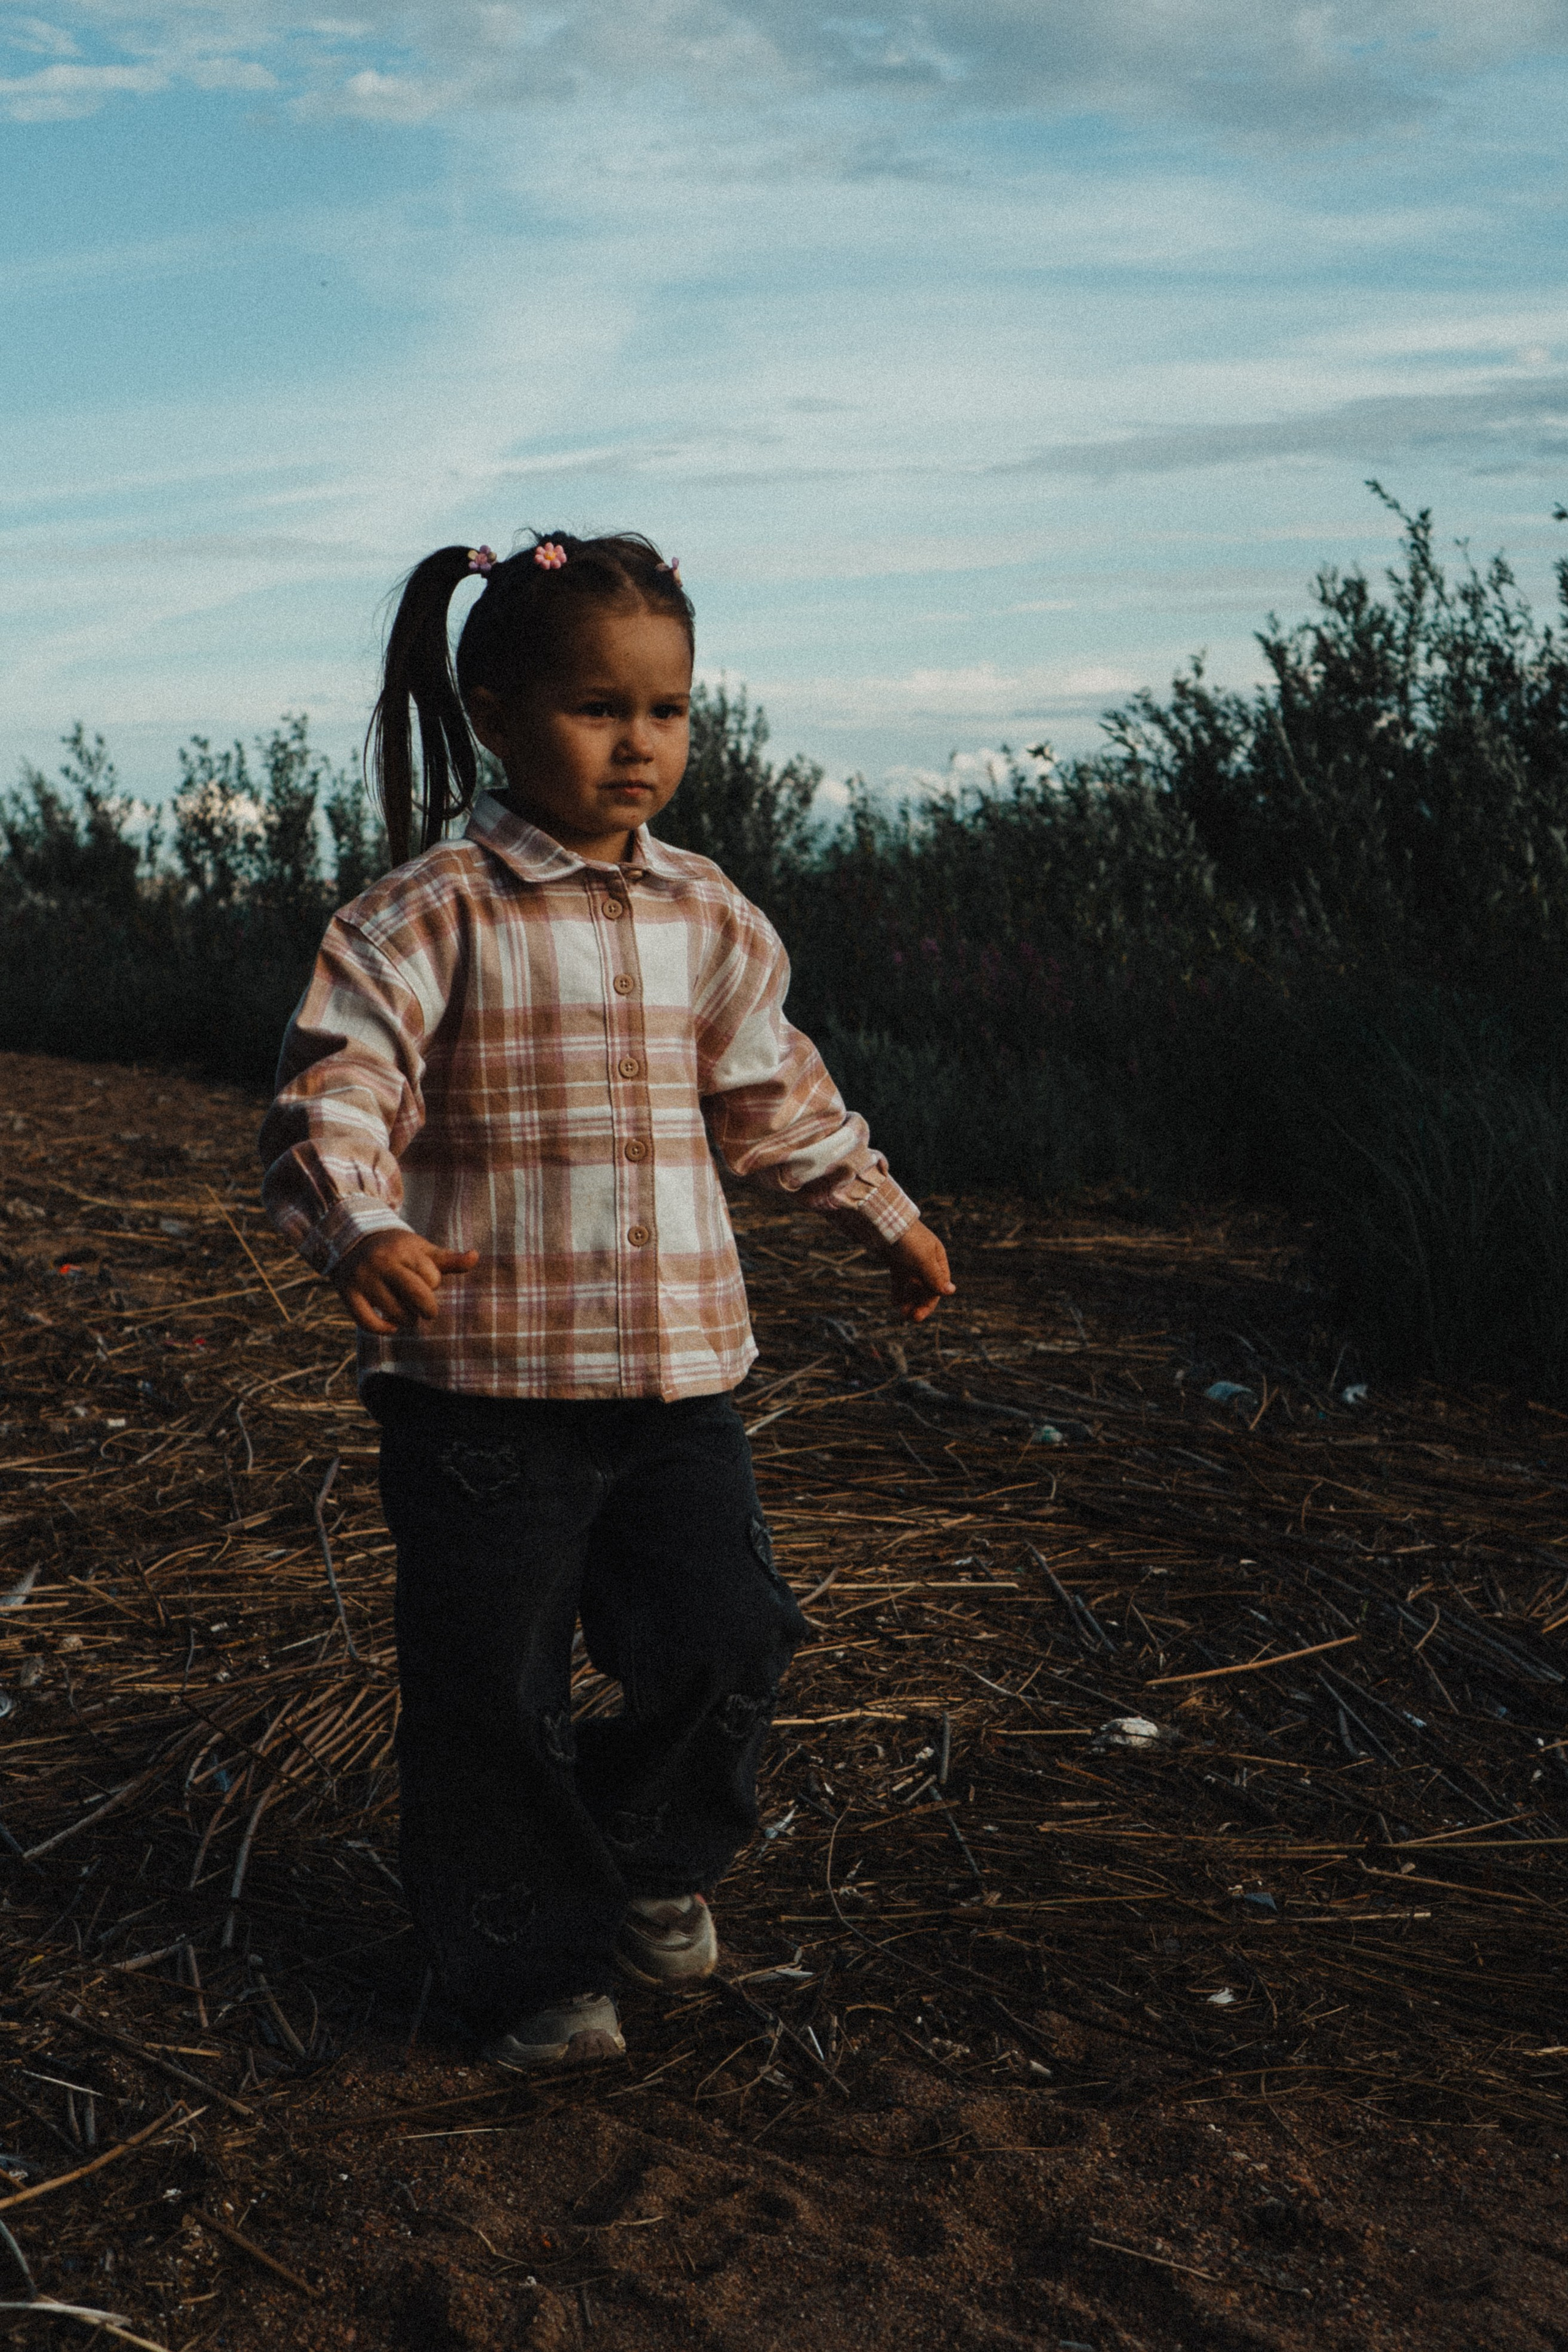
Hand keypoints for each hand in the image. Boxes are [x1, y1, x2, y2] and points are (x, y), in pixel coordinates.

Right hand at [332, 1231, 478, 1335]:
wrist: (352, 1239)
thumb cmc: (397, 1249)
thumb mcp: (421, 1249)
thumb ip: (448, 1259)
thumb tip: (475, 1257)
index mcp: (403, 1250)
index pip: (431, 1278)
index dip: (434, 1284)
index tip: (427, 1281)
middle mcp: (382, 1263)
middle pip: (417, 1296)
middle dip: (428, 1309)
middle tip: (427, 1311)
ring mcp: (363, 1279)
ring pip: (395, 1313)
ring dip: (407, 1320)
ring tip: (407, 1314)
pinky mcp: (347, 1293)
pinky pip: (368, 1322)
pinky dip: (383, 1329)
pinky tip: (391, 1325)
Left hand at [884, 1219, 955, 1322]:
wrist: (882, 1223)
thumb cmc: (906, 1240)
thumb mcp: (923, 1260)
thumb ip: (935, 1277)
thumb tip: (951, 1292)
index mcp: (937, 1258)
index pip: (938, 1286)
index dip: (930, 1303)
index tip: (919, 1315)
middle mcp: (926, 1261)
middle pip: (926, 1288)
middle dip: (919, 1303)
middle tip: (909, 1317)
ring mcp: (911, 1262)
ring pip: (913, 1286)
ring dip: (909, 1300)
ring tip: (901, 1311)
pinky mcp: (897, 1261)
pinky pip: (900, 1281)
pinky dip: (899, 1292)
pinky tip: (894, 1302)